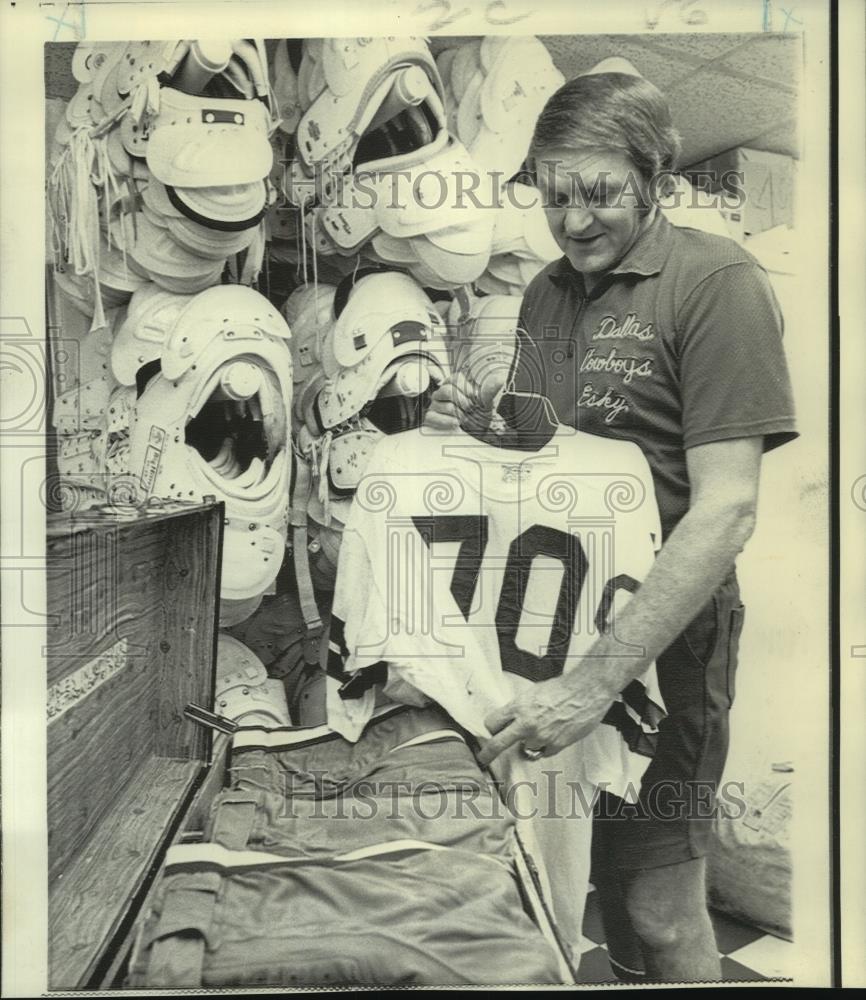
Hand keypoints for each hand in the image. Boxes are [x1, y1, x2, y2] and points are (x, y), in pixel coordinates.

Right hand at [423, 371, 494, 434]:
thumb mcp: (488, 398)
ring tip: (465, 417)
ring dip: (460, 414)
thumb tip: (500, 379)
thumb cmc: (480, 410)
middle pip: (447, 391)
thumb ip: (492, 388)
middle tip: (471, 409)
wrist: (477, 426)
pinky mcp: (431, 416)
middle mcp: (442, 391)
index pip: (454, 379)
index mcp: (454, 382)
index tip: (475, 397)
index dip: (467, 390)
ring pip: (446, 406)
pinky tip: (457, 423)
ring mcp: (435, 404)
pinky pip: (434, 417)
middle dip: (464, 403)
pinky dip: (449, 422)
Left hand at [476, 672, 613, 765]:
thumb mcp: (533, 693)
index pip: (492, 723)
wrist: (586, 692)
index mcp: (519, 706)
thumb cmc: (563, 689)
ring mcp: (541, 737)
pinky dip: (545, 746)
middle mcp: (527, 723)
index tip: (490, 732)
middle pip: (498, 743)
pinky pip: (543, 752)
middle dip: (488, 753)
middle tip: (483, 758)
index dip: (491, 728)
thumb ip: (520, 708)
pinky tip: (553, 733)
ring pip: (525, 748)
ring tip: (542, 729)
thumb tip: (511, 719)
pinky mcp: (555, 745)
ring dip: (529, 742)